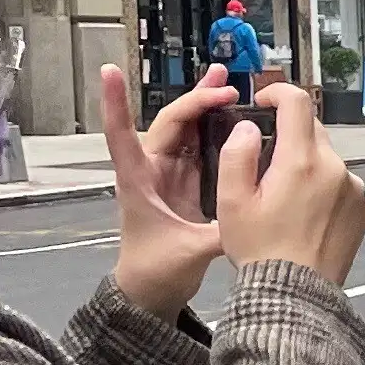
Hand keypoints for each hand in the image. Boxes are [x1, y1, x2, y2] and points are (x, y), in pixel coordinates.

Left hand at [103, 62, 226, 319]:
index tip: (108, 71)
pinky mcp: (187, 182)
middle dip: (196, 97)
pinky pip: (202, 145)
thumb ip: (221, 234)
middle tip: (228, 83)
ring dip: (206, 103)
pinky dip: (217, 125)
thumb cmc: (155, 271)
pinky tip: (236, 113)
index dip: (115, 103)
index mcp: (139, 180)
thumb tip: (255, 216)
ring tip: (228, 79)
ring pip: (186, 128)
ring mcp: (170, 173)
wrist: (150, 292)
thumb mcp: (189, 253)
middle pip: (170, 122)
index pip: (122, 134)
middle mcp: (152, 169)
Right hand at [220, 83, 364, 286]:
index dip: (278, 92)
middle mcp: (335, 169)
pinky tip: (304, 212)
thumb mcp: (231, 201)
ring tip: (283, 196)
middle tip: (264, 161)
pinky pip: (340, 183)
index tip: (264, 100)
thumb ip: (238, 155)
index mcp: (302, 162)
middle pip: (313, 130)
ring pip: (326, 158)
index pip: (298, 103)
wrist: (297, 294)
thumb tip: (250, 127)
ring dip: (306, 164)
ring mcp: (354, 189)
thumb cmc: (260, 250)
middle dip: (288, 135)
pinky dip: (323, 186)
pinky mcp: (362, 208)